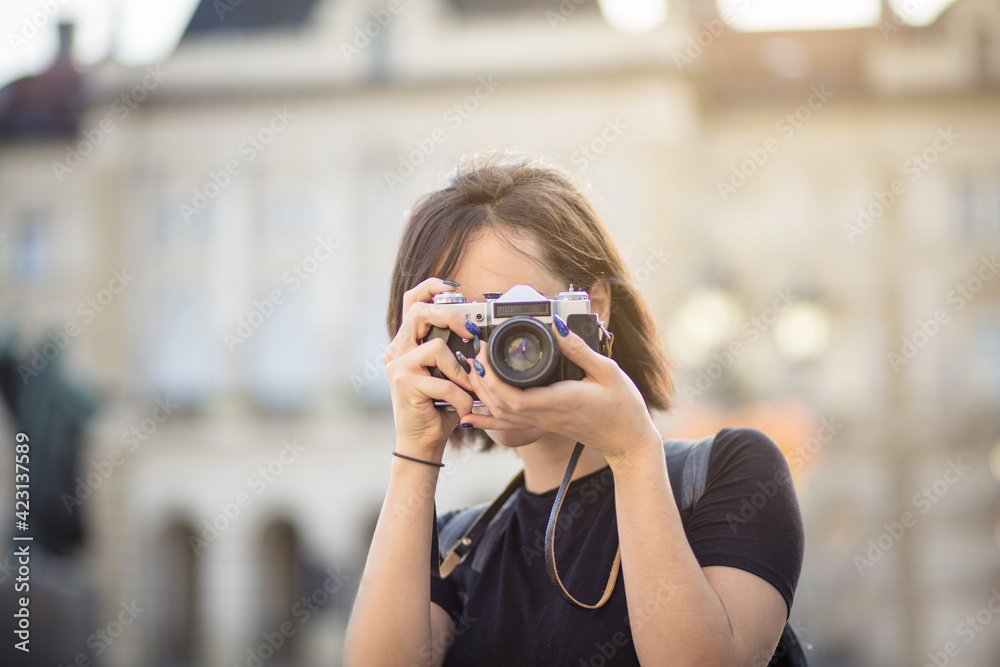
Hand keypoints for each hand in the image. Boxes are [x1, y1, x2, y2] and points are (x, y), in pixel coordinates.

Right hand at [384, 278, 478, 458]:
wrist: (423, 441)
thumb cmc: (439, 407)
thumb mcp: (449, 373)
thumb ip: (454, 351)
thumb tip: (479, 331)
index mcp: (407, 343)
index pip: (412, 301)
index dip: (431, 287)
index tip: (454, 287)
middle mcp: (397, 350)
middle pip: (421, 312)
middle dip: (451, 316)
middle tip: (471, 331)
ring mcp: (397, 365)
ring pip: (436, 346)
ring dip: (460, 370)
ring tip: (466, 389)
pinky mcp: (404, 383)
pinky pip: (443, 380)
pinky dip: (460, 395)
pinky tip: (462, 407)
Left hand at [458, 319, 661, 462]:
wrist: (628, 441)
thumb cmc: (623, 407)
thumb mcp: (607, 370)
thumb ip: (580, 349)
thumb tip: (558, 326)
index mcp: (560, 400)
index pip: (515, 397)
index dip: (492, 377)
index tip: (485, 351)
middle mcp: (546, 415)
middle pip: (500, 405)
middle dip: (480, 380)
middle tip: (476, 353)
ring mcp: (543, 422)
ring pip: (501, 415)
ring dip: (481, 395)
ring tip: (473, 371)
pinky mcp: (544, 424)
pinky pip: (509, 425)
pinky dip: (487, 420)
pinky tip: (471, 415)